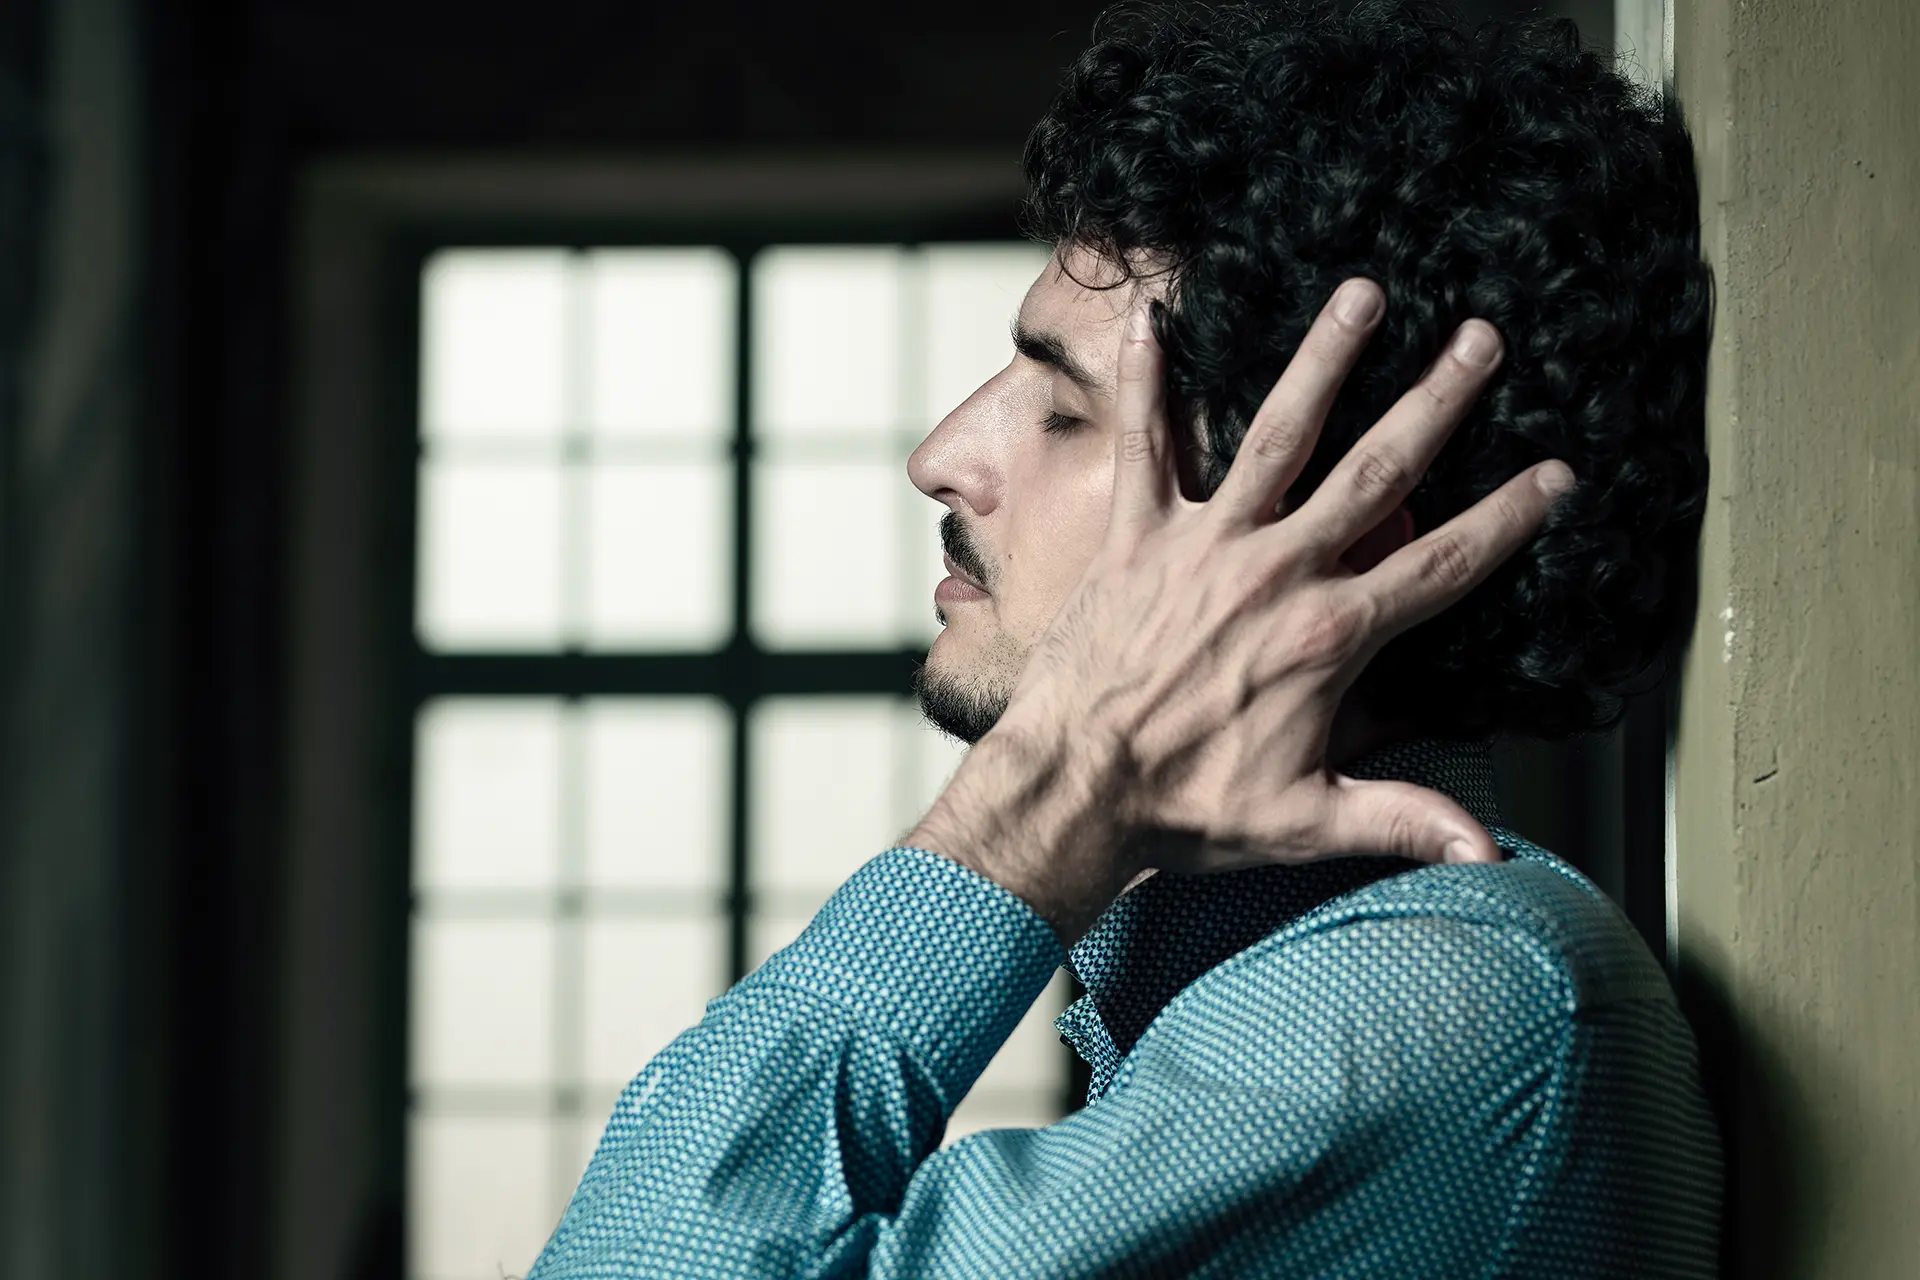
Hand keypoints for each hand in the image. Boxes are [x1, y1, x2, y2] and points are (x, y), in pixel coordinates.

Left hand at [909, 278, 1572, 942]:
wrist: (1072, 791)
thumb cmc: (1183, 810)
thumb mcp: (1306, 822)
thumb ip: (1403, 819)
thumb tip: (1490, 854)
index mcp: (1330, 636)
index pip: (1443, 564)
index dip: (1508, 519)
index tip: (1557, 474)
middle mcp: (1277, 572)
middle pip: (1377, 471)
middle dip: (1437, 401)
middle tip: (1482, 337)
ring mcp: (1205, 546)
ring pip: (1277, 434)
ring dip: (1323, 360)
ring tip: (1362, 294)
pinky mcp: (1136, 538)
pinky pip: (1142, 445)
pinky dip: (1144, 381)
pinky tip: (1149, 317)